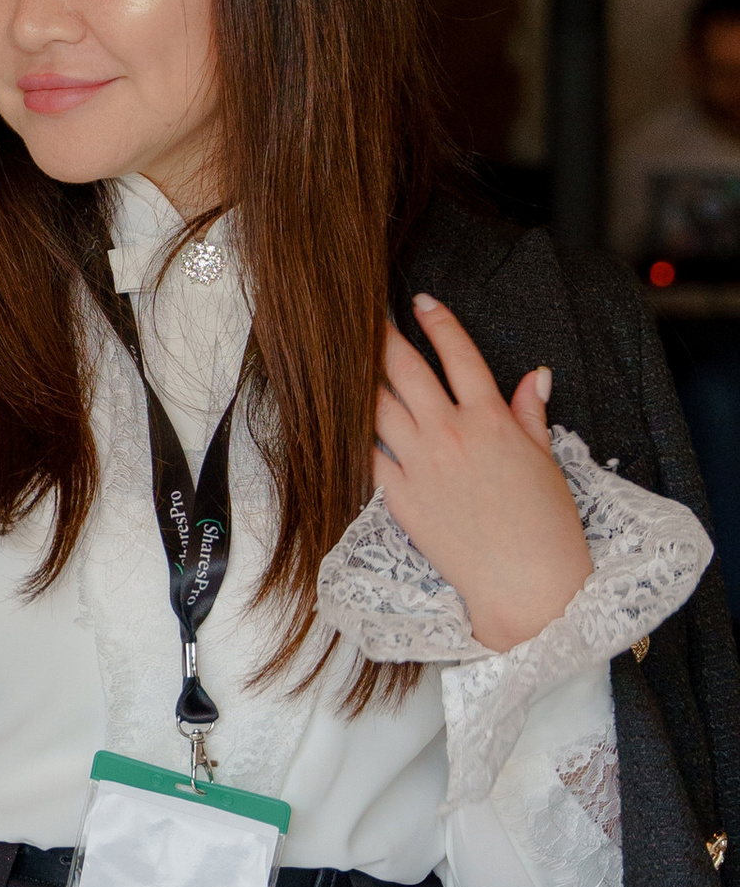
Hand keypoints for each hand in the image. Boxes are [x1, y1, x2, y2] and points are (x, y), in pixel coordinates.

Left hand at [374, 298, 592, 655]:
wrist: (528, 584)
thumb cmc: (547, 525)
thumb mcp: (546, 460)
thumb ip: (530, 413)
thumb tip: (535, 374)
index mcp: (490, 419)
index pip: (459, 353)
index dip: (438, 322)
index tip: (420, 301)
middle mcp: (450, 432)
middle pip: (405, 369)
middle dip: (382, 335)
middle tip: (361, 312)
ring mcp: (421, 464)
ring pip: (376, 405)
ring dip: (358, 377)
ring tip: (341, 356)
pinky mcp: (400, 496)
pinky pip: (367, 453)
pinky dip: (353, 433)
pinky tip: (339, 416)